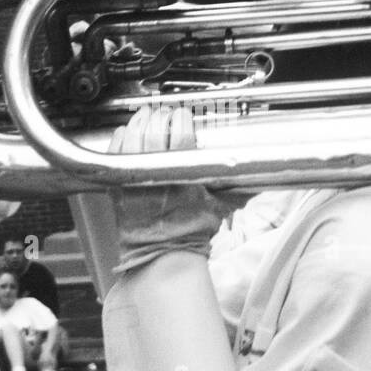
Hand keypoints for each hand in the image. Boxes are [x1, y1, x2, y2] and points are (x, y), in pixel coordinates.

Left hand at [108, 107, 224, 275]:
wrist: (162, 254)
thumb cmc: (190, 234)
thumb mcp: (219, 205)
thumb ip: (235, 186)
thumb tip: (255, 176)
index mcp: (182, 173)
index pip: (181, 130)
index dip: (182, 118)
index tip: (185, 115)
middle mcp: (156, 171)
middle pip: (156, 128)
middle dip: (163, 116)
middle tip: (168, 116)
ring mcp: (134, 176)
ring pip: (133, 133)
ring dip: (141, 121)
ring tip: (148, 116)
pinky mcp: (118, 183)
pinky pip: (115, 149)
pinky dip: (121, 136)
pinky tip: (127, 132)